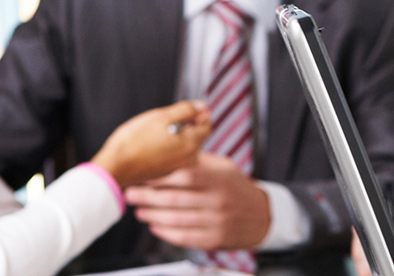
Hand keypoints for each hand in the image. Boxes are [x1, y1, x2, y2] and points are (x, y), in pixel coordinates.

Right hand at [91, 101, 209, 187]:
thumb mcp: (161, 116)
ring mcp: (178, 167)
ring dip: (179, 137)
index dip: (198, 113)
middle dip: (188, 125)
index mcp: (192, 143)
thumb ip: (186, 110)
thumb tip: (202, 106)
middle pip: (198, 136)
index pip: (207, 123)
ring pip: (186, 147)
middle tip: (166, 120)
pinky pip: (175, 156)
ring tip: (158, 132)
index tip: (184, 109)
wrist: (115, 167)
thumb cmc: (135, 140)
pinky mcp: (166, 172)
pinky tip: (153, 144)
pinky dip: (170, 148)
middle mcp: (189, 158)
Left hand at [125, 152, 270, 250]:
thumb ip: (200, 162)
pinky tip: (155, 225)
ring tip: (139, 210)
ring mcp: (217, 222)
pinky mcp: (215, 240)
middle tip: (130, 194)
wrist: (263, 216)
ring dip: (153, 216)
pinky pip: (185, 237)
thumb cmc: (238, 188)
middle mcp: (219, 201)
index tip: (144, 177)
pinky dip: (166, 233)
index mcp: (220, 180)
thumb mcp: (225, 168)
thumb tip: (171, 152)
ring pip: (177, 220)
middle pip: (176, 200)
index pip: (186, 177)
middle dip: (148, 197)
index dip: (161, 178)